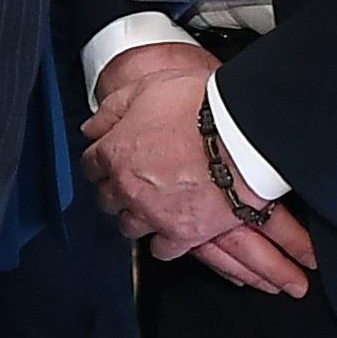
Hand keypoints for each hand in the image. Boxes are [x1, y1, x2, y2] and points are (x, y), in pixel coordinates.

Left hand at [84, 46, 322, 297]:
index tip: (113, 159)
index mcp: (115, 152)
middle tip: (136, 180)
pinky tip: (172, 229)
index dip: (102, 161)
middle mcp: (127, 188)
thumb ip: (112, 109)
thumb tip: (92, 126)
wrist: (246, 135)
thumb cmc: (202, 107)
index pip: (90, 165)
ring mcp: (153, 214)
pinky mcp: (182, 234)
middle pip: (106, 199)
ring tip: (153, 205)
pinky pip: (162, 250)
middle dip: (117, 189)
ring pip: (128, 226)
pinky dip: (164, 241)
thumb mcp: (147, 88)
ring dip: (137, 216)